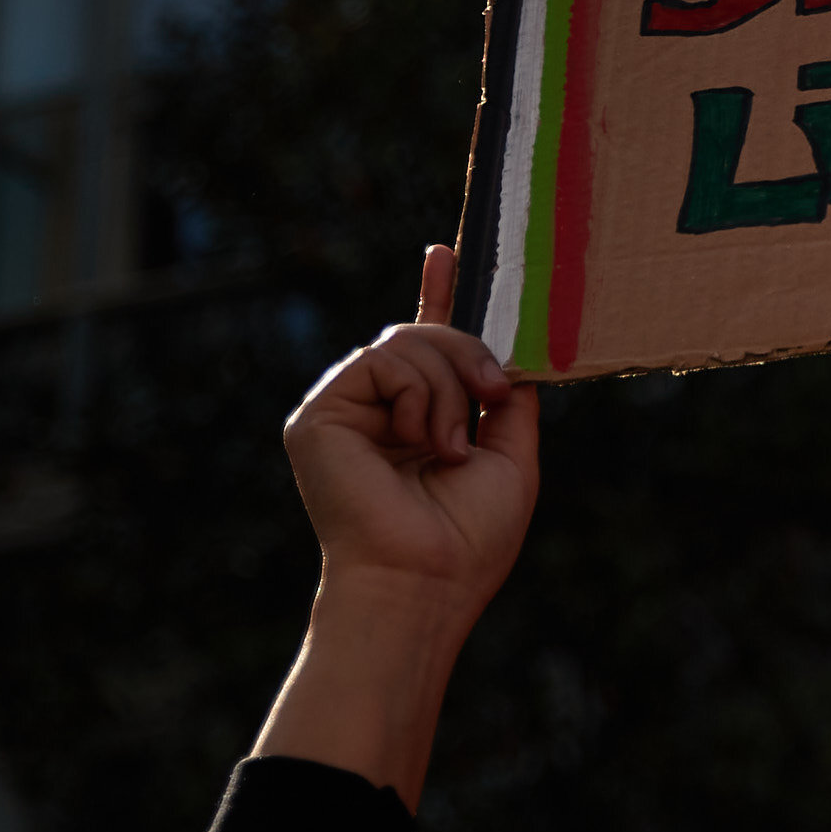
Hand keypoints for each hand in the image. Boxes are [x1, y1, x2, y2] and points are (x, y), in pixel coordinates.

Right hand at [285, 244, 539, 627]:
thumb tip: (509, 355)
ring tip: (449, 446)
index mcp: (421, 421)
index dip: (438, 296)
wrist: (426, 578)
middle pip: (426, 336)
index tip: (446, 253)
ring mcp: (345, 411)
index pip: (426, 347)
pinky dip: (418, 394)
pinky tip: (421, 440)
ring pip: (407, 341)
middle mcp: (378, 412)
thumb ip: (506, 398)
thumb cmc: (470, 537)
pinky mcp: (320, 414)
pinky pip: (381, 358)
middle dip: (470, 354)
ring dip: (447, 386)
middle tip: (492, 395)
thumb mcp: (510, 454)